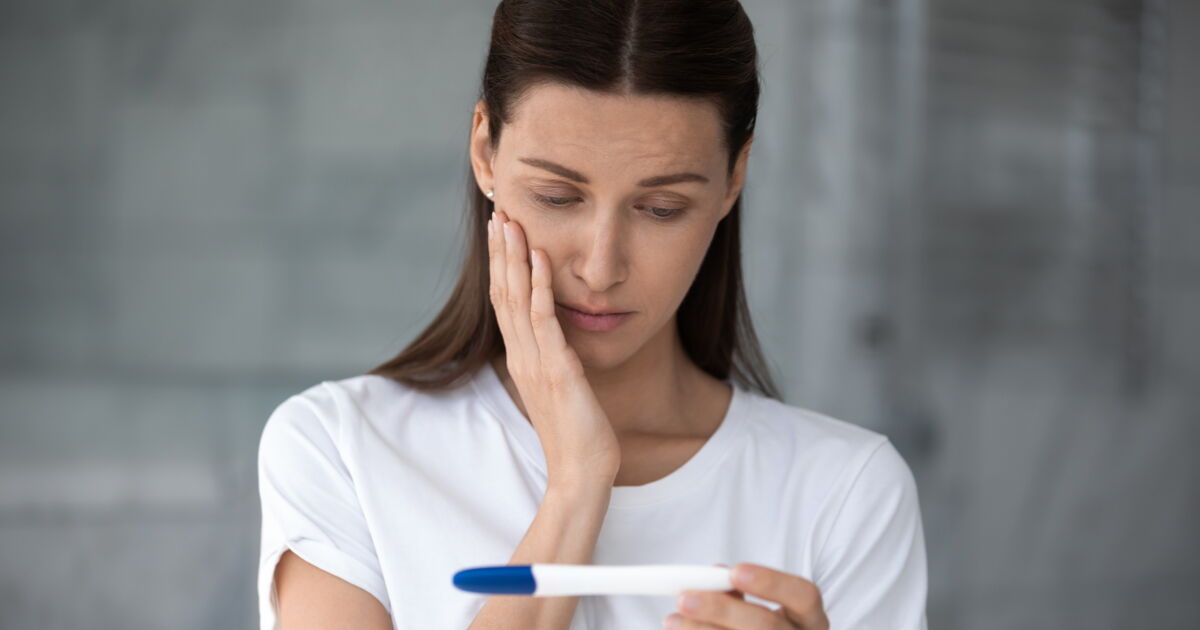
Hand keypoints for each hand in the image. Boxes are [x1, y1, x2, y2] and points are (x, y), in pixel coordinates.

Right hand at [487, 208, 622, 486]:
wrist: (581, 473)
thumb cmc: (576, 435)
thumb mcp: (559, 390)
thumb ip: (551, 363)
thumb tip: (552, 345)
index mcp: (522, 360)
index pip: (505, 303)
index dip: (500, 266)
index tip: (500, 231)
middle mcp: (522, 357)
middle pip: (503, 294)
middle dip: (500, 251)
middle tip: (497, 212)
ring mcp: (536, 362)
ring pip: (517, 300)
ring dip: (513, 258)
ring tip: (510, 222)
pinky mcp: (557, 370)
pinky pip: (544, 320)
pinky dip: (540, 286)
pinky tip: (540, 257)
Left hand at [665, 562, 829, 628]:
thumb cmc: (762, 629)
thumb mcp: (763, 610)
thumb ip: (741, 591)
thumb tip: (714, 574)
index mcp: (810, 620)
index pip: (804, 596)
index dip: (771, 582)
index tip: (734, 570)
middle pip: (767, 626)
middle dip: (722, 610)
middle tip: (684, 598)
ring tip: (671, 620)